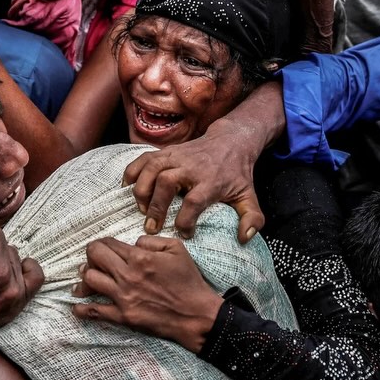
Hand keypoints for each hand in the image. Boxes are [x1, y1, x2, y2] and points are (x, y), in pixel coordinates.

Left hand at [71, 236, 222, 353]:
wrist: (196, 315)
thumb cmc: (189, 281)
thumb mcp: (176, 249)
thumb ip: (151, 240)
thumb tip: (133, 244)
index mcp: (140, 257)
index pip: (109, 244)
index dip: (103, 243)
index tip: (103, 246)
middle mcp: (127, 276)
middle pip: (94, 257)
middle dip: (91, 254)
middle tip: (94, 258)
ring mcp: (123, 297)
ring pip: (90, 280)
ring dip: (86, 277)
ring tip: (86, 278)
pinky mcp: (123, 316)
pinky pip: (96, 311)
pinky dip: (82, 309)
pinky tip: (76, 306)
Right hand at [123, 81, 286, 242]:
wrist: (230, 141)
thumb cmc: (236, 174)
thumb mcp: (248, 196)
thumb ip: (251, 218)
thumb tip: (244, 238)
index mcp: (211, 181)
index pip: (195, 201)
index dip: (186, 220)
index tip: (184, 233)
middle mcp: (191, 167)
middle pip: (167, 182)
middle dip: (156, 206)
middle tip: (151, 227)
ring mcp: (176, 156)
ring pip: (151, 168)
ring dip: (141, 190)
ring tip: (141, 209)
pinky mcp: (165, 151)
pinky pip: (142, 159)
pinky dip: (131, 172)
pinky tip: (127, 188)